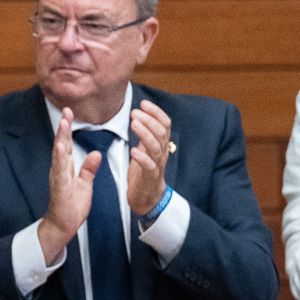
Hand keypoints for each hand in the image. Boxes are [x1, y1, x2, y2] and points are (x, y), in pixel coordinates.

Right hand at [40, 106, 95, 263]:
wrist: (63, 226)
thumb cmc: (72, 207)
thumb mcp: (85, 185)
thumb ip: (88, 169)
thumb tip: (95, 154)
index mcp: (66, 168)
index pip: (67, 144)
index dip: (68, 129)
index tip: (70, 113)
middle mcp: (60, 169)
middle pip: (62, 144)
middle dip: (64, 126)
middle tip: (66, 109)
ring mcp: (58, 177)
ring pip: (59, 153)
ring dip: (61, 137)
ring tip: (63, 122)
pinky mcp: (59, 187)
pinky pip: (59, 170)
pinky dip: (59, 157)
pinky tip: (60, 146)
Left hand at [126, 98, 174, 214]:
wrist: (147, 197)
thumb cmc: (144, 171)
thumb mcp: (145, 148)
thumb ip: (145, 134)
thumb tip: (140, 114)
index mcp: (161, 144)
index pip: (165, 124)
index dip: (156, 112)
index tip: (144, 103)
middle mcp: (162, 152)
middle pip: (161, 132)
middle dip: (149, 120)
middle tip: (135, 112)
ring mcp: (158, 164)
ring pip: (156, 147)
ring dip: (145, 134)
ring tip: (134, 124)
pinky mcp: (150, 177)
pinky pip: (149, 166)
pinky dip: (142, 157)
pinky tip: (134, 150)